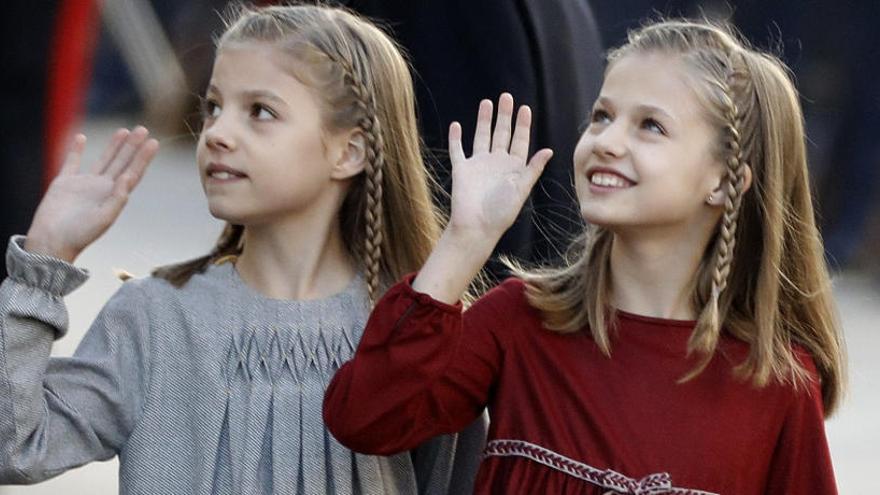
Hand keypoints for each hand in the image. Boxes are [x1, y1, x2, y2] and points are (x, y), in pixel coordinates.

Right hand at [25, 127, 158, 262]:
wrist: (51, 242)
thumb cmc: (79, 235)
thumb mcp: (103, 218)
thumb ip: (117, 198)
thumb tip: (127, 177)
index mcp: (114, 197)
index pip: (133, 173)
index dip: (143, 158)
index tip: (154, 142)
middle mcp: (102, 189)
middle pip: (122, 163)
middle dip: (133, 147)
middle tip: (143, 129)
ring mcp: (84, 185)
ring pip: (103, 160)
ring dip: (114, 146)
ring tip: (124, 130)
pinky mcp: (64, 183)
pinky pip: (72, 162)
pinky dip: (76, 150)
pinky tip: (82, 137)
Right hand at [446, 93, 552, 241]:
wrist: (476, 227)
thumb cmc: (501, 212)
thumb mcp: (521, 189)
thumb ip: (532, 169)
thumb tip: (549, 150)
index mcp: (514, 168)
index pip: (520, 141)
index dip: (523, 125)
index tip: (524, 108)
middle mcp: (497, 163)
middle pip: (502, 134)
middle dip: (504, 116)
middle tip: (506, 97)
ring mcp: (479, 165)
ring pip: (482, 137)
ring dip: (484, 121)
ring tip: (487, 103)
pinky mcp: (462, 170)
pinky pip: (458, 150)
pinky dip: (456, 138)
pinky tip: (456, 125)